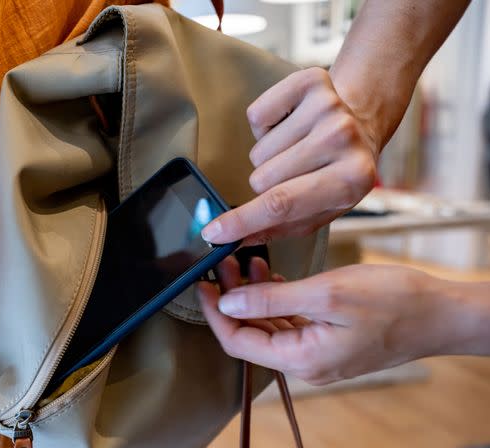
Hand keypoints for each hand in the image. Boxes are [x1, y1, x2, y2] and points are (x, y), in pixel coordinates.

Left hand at [197, 263, 470, 384]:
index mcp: (301, 359)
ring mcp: (317, 354)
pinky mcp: (329, 342)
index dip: (215, 313)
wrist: (443, 315)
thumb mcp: (327, 294)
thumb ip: (273, 301)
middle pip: (251, 335)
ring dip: (253, 297)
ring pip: (269, 328)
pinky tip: (270, 277)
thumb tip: (230, 302)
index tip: (202, 284)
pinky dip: (276, 301)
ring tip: (243, 263)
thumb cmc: (396, 302)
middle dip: (232, 300)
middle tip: (221, 265)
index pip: (238, 342)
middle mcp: (305, 363)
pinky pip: (290, 324)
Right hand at [201, 67, 378, 245]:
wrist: (362, 121)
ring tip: (294, 148)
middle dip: (265, 183)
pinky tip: (288, 124)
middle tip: (291, 174)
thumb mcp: (316, 211)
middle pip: (262, 177)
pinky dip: (265, 123)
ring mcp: (330, 106)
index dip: (242, 220)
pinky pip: (257, 113)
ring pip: (259, 150)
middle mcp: (344, 139)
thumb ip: (275, 229)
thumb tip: (230, 240)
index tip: (213, 232)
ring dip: (268, 155)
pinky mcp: (311, 80)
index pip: (281, 204)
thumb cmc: (334, 174)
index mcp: (353, 180)